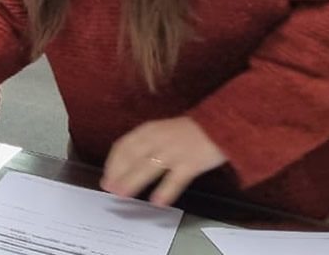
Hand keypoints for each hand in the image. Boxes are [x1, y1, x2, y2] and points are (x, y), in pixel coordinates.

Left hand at [101, 116, 226, 206]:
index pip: (123, 146)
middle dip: (117, 174)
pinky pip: (175, 179)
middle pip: (131, 158)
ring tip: (122, 195)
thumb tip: (127, 166)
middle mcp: (158, 139)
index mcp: (149, 130)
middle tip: (109, 189)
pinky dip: (165, 191)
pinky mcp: (191, 163)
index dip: (112, 163)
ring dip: (132, 182)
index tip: (106, 177)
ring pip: (147, 168)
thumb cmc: (189, 132)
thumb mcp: (163, 131)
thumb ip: (146, 145)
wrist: (222, 124)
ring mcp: (174, 151)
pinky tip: (156, 203)